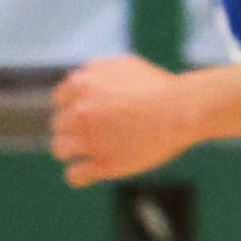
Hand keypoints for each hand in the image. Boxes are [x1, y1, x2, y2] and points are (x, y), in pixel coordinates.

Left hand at [50, 57, 209, 188]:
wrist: (181, 110)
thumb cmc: (158, 86)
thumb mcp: (123, 64)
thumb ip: (96, 71)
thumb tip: (78, 76)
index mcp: (81, 85)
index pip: (60, 99)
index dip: (73, 106)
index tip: (87, 114)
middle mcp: (80, 112)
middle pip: (59, 125)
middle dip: (73, 129)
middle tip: (94, 133)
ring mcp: (90, 139)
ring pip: (60, 149)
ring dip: (71, 150)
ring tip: (89, 152)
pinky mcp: (104, 164)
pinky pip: (75, 175)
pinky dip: (77, 175)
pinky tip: (89, 171)